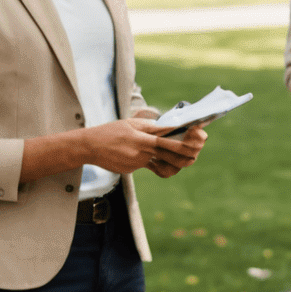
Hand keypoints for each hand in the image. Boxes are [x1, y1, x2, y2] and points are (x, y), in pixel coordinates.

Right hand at [83, 116, 205, 177]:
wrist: (90, 146)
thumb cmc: (112, 132)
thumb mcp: (131, 123)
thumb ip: (150, 126)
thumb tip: (169, 127)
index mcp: (142, 132)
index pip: (169, 133)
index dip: (185, 136)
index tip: (200, 134)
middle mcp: (142, 146)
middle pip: (171, 150)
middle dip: (187, 151)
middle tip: (197, 151)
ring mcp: (138, 159)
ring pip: (164, 162)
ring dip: (178, 162)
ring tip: (187, 159)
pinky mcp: (134, 167)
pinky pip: (153, 168)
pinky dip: (163, 167)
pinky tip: (170, 166)